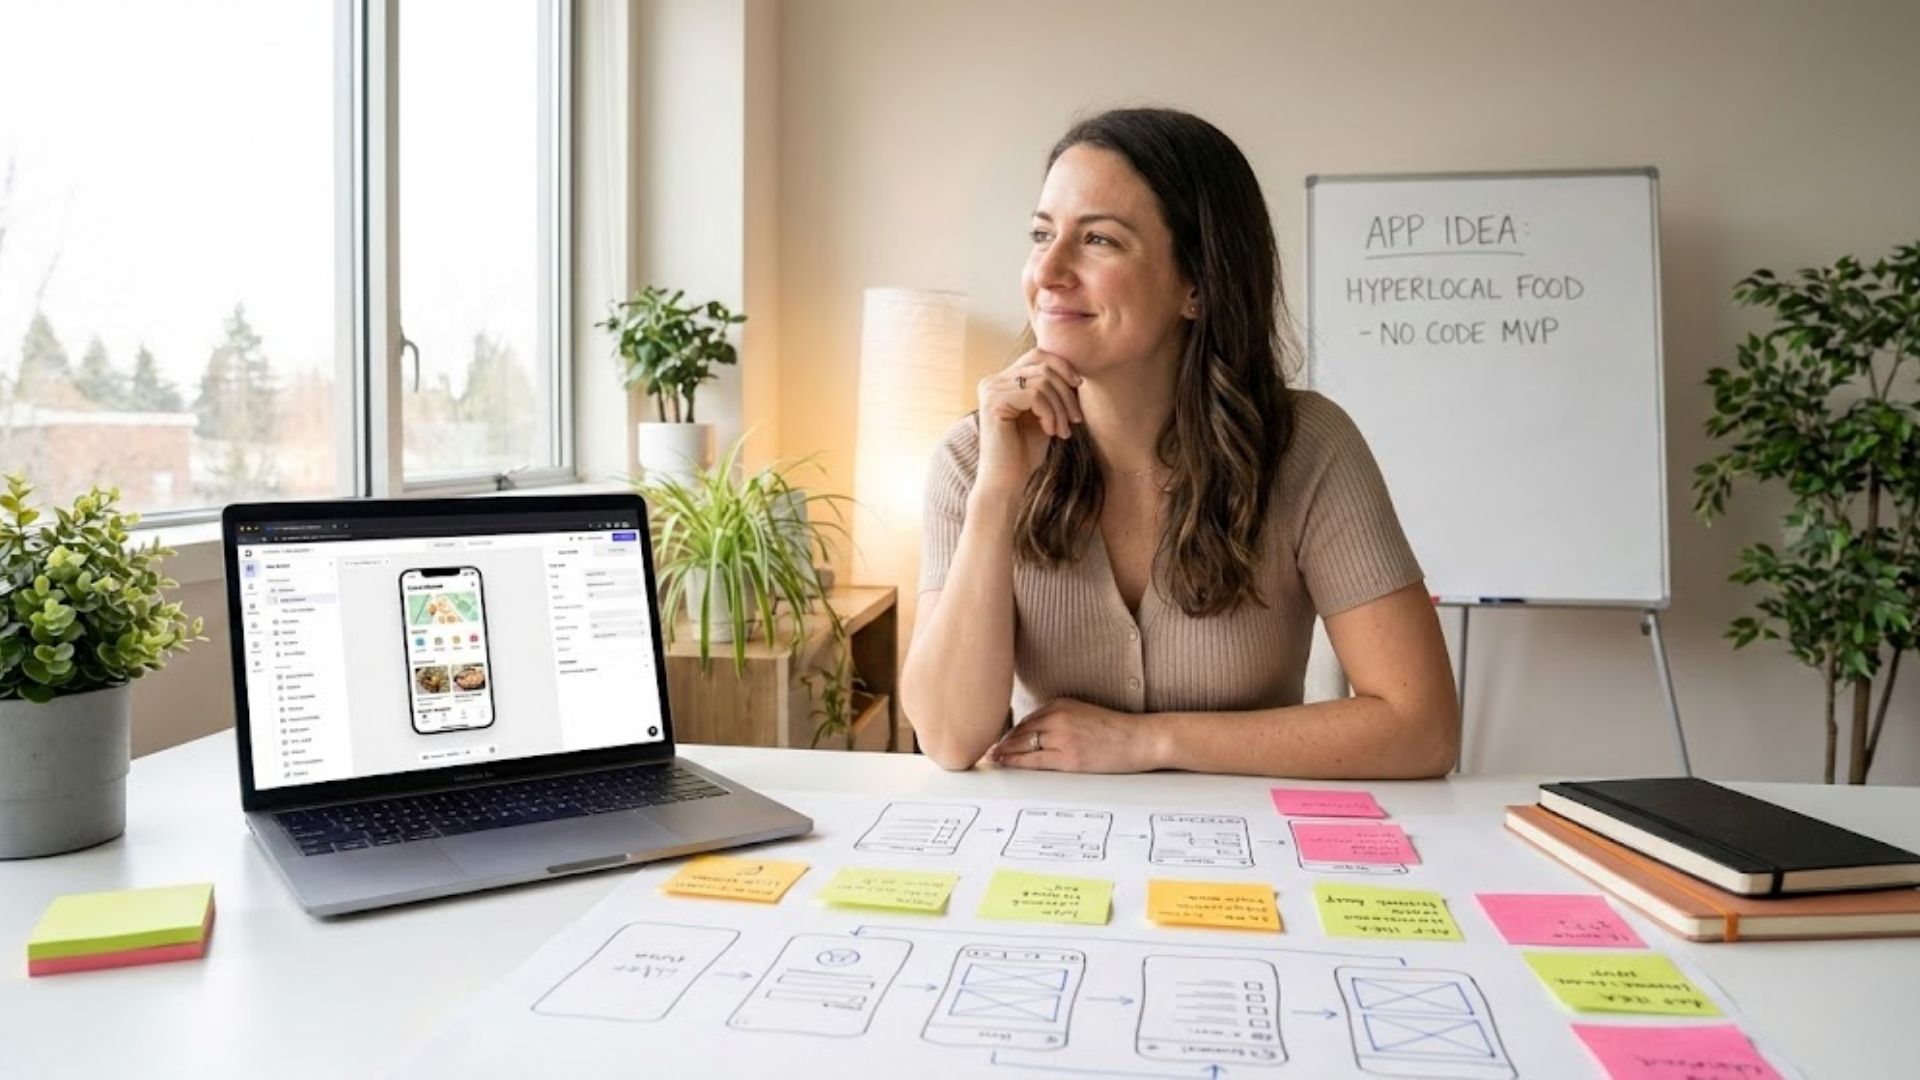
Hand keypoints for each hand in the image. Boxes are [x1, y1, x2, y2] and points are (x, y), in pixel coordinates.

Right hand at [973, 348, 1083, 496]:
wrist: (1006, 481)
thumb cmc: (1024, 452)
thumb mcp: (1044, 415)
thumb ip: (1052, 392)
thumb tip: (1076, 372)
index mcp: (1002, 380)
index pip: (1038, 355)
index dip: (1063, 366)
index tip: (1079, 387)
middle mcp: (992, 381)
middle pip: (1042, 365)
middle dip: (1066, 392)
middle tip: (1076, 419)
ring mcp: (991, 389)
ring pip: (1042, 381)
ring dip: (1061, 408)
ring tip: (1064, 431)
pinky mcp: (993, 402)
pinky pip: (1035, 395)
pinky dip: (1050, 414)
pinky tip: (1051, 432)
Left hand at [986, 697, 1158, 773]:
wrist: (1141, 738)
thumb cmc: (1117, 730)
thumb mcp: (1084, 713)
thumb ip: (1060, 718)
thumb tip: (1037, 733)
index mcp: (1062, 703)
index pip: (1026, 718)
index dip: (1009, 731)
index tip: (997, 737)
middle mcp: (1059, 716)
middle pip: (1020, 730)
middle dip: (1002, 740)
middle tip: (985, 748)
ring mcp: (1063, 737)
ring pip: (1023, 744)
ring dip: (1004, 751)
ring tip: (992, 758)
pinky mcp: (1069, 757)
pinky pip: (1035, 760)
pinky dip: (1016, 762)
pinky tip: (1006, 763)